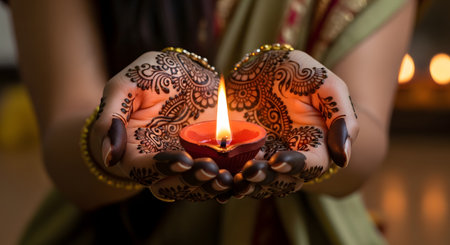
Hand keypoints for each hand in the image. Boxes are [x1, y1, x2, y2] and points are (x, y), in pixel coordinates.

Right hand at [89, 50, 231, 201]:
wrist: (183, 74)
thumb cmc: (149, 76)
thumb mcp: (125, 86)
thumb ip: (112, 117)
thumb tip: (109, 157)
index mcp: (134, 149)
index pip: (142, 168)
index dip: (162, 167)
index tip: (183, 159)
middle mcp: (160, 162)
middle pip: (171, 184)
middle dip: (192, 181)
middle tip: (211, 170)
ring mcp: (186, 162)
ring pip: (196, 187)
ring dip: (212, 187)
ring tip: (229, 179)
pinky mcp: (210, 158)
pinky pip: (218, 177)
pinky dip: (231, 181)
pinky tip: (243, 178)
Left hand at [228, 48, 358, 198]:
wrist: (256, 65)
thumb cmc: (296, 71)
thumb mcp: (323, 83)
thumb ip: (341, 114)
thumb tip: (343, 158)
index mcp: (315, 143)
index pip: (312, 165)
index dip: (296, 166)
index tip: (277, 161)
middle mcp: (291, 157)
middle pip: (283, 180)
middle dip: (266, 178)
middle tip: (250, 171)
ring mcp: (264, 158)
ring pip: (258, 183)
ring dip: (246, 184)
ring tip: (234, 177)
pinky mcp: (240, 156)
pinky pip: (236, 174)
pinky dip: (228, 180)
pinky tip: (219, 177)